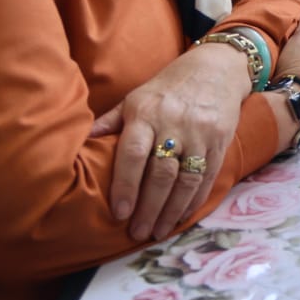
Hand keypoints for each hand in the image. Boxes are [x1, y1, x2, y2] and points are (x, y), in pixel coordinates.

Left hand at [92, 42, 252, 241]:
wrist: (217, 66)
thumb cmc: (169, 86)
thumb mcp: (136, 97)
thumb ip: (110, 121)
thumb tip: (78, 141)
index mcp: (147, 112)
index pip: (133, 153)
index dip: (125, 185)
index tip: (119, 213)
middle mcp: (174, 123)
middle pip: (161, 172)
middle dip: (149, 207)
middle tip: (137, 232)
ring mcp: (201, 132)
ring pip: (186, 179)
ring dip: (172, 210)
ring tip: (158, 231)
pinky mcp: (221, 139)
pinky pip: (208, 175)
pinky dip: (195, 200)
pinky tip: (183, 215)